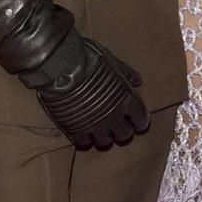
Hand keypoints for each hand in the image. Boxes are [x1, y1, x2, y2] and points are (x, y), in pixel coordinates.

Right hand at [34, 33, 149, 149]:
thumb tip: (137, 80)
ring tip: (98, 129)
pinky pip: (83, 143)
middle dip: (121, 130)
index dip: (139, 121)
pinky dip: (84, 139)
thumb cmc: (88, 58)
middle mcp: (114, 116)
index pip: (140, 119)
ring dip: (103, 136)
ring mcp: (94, 125)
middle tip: (115, 124)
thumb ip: (125, 74)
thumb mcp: (112, 62)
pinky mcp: (75, 129)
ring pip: (105, 143)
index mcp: (126, 98)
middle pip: (124, 135)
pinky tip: (81, 131)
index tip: (135, 120)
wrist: (61, 65)